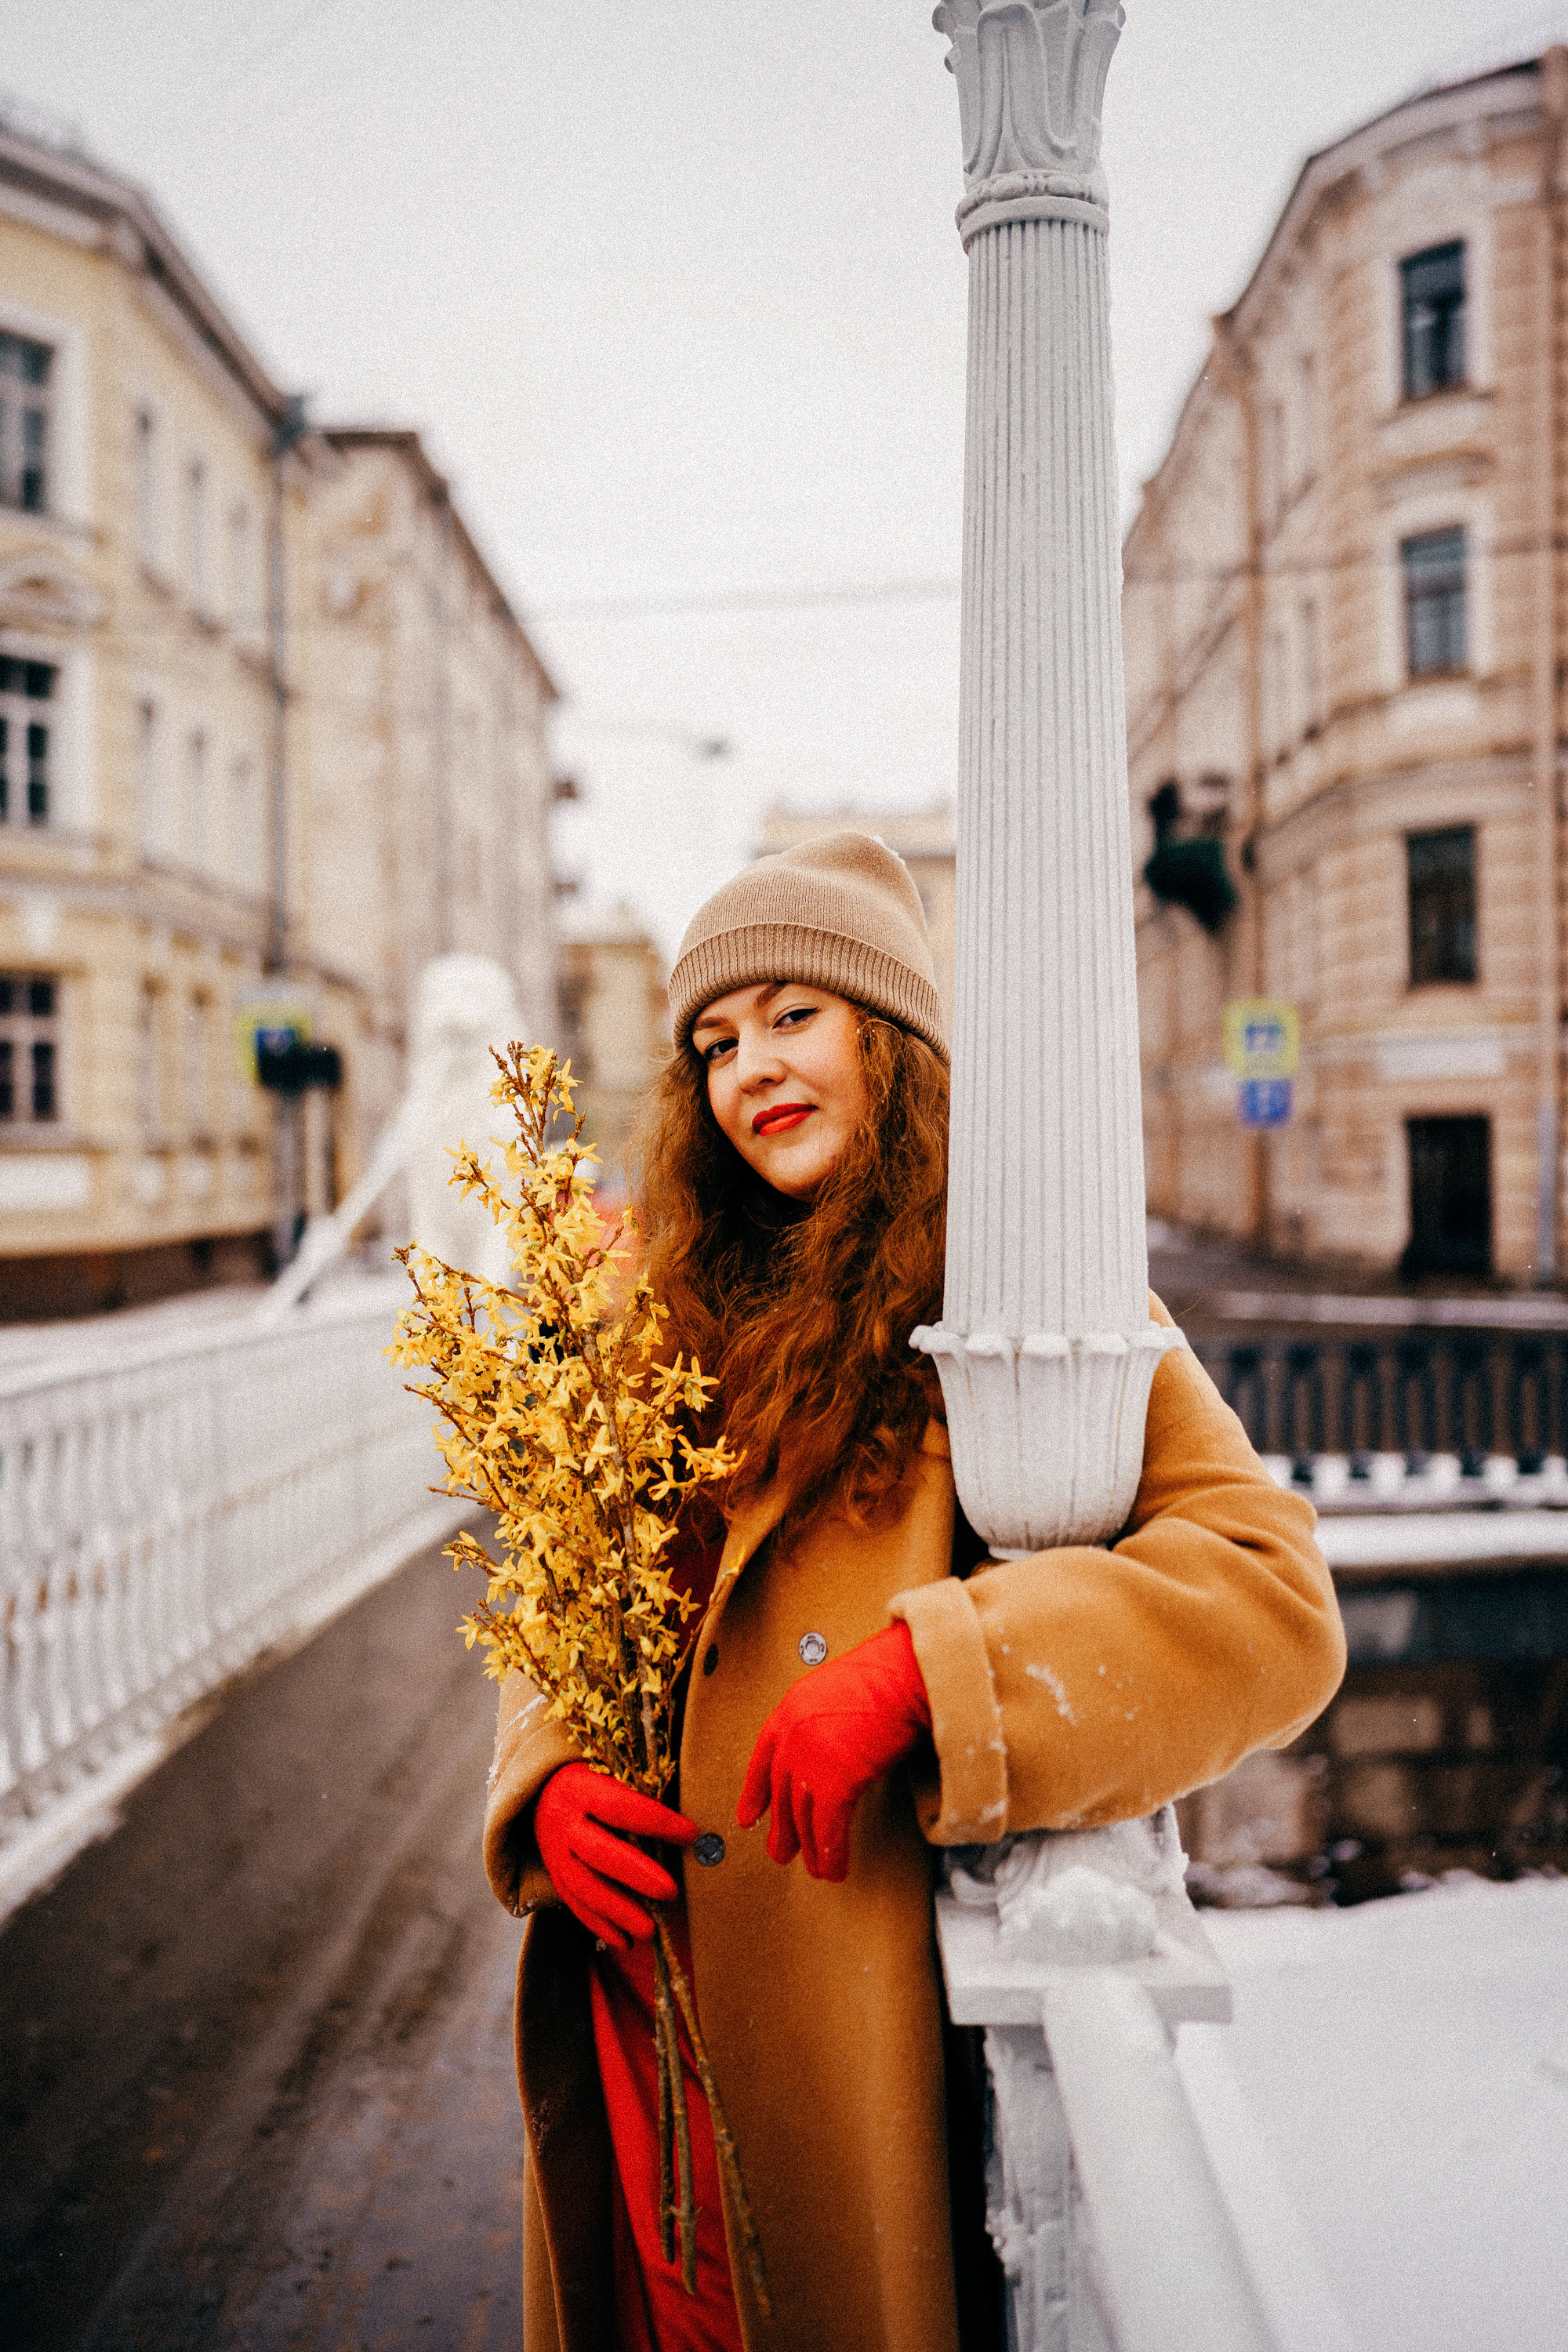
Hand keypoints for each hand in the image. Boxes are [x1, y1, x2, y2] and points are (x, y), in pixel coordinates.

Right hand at [534, 1762, 696, 1949]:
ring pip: (585, 1887)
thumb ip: (643, 1798)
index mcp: (585, 1791)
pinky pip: (575, 1906)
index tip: (691, 1834)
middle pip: (600, 1853)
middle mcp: (567, 1824)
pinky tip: (625, 1941)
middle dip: (637, 1875)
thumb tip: (693, 1830)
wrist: (542, 1795)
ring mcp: (556, 1854)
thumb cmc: (595, 1785)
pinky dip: (600, 1926)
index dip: (657, 1821)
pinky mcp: (555, 1877)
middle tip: (670, 1892)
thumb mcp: (612, 1776)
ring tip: (650, 1931)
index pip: (622, 1807)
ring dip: (619, 1911)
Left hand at [736, 1621, 930, 1882]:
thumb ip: (828, 1720)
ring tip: (815, 1870)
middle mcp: (792, 1734)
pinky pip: (828, 1829)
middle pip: (783, 1793)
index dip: (755, 1792)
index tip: (749, 1816)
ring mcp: (810, 1759)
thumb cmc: (889, 1675)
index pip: (764, 1758)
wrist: (908, 1673)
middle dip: (782, 1829)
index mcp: (791, 1708)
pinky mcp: (834, 1782)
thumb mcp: (842, 1690)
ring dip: (809, 1849)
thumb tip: (837, 1747)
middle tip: (781, 1852)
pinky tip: (834, 1870)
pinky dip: (832, 1854)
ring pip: (803, 1816)